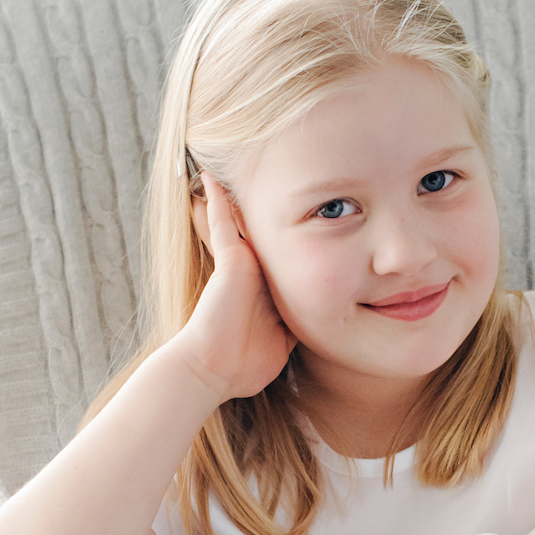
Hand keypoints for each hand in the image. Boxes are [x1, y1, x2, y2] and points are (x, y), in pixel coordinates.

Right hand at [171, 177, 296, 401]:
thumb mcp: (283, 340)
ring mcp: (239, 263)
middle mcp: (253, 271)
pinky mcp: (228, 260)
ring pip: (245, 221)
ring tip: (241, 164)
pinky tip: (211, 177)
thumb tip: (323, 321)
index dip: (289, 235)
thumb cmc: (245, 364)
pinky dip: (218, 201)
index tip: (303, 213)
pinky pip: (223, 222)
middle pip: (264, 232)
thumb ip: (297, 323)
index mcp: (266, 288)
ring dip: (240, 197)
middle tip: (278, 178)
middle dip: (270, 208)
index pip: (280, 254)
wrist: (215, 371)